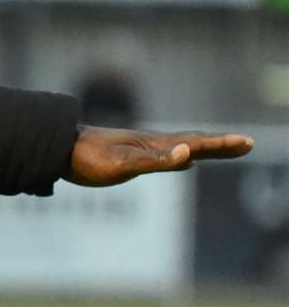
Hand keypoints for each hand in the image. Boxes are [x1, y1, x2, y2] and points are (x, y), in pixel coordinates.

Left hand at [65, 124, 253, 186]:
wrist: (58, 149)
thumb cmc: (88, 158)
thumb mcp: (122, 164)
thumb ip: (155, 160)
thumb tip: (188, 153)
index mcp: (155, 146)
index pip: (197, 143)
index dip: (222, 145)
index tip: (247, 143)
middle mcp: (152, 144)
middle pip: (195, 143)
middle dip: (222, 145)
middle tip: (248, 144)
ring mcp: (142, 149)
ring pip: (182, 147)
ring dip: (207, 149)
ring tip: (225, 149)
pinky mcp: (130, 156)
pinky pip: (165, 156)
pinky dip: (182, 156)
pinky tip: (184, 160)